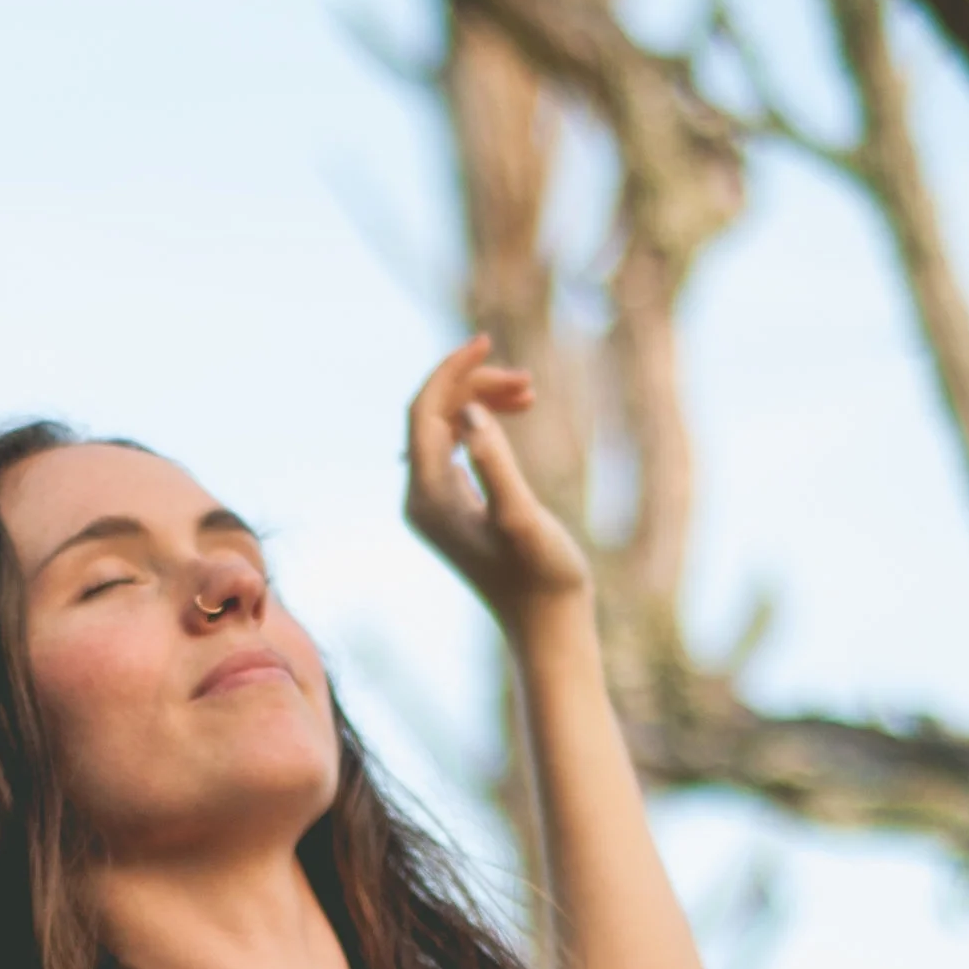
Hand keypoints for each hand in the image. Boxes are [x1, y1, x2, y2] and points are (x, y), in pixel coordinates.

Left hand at [402, 335, 590, 625]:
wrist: (547, 627)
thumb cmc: (541, 577)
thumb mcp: (521, 517)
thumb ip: (495, 464)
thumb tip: (470, 415)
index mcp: (427, 496)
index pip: (422, 412)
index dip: (451, 372)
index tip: (486, 341)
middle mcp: (421, 500)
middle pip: (432, 416)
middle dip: (474, 387)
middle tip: (528, 383)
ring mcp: (436, 507)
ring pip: (446, 430)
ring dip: (482, 403)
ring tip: (529, 394)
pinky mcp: (455, 512)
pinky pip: (456, 449)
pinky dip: (483, 425)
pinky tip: (514, 417)